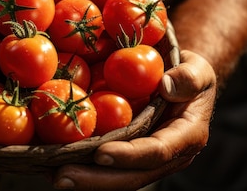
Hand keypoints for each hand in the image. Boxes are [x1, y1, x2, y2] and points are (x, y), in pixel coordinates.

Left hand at [52, 49, 216, 190]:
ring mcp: (145, 160)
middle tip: (62, 176)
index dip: (129, 155)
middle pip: (131, 176)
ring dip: (83, 179)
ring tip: (50, 174)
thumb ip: (189, 76)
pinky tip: (50, 164)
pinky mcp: (128, 156)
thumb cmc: (187, 72)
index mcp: (186, 137)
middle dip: (96, 179)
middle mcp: (166, 156)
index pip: (157, 151)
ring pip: (115, 177)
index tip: (101, 153)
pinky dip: (79, 166)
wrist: (180, 82)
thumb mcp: (197, 68)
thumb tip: (167, 85)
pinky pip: (104, 167)